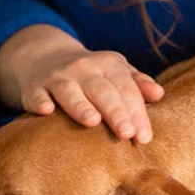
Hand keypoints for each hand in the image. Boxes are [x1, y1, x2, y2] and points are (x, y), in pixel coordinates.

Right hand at [0, 24, 163, 141]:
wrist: (44, 57)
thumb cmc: (91, 74)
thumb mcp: (116, 72)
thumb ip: (138, 84)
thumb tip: (160, 94)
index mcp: (109, 64)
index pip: (127, 90)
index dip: (137, 113)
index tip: (144, 137)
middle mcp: (84, 67)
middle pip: (103, 90)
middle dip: (116, 111)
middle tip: (126, 133)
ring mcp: (58, 76)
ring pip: (70, 91)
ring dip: (81, 106)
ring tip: (93, 121)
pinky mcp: (34, 86)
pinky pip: (36, 94)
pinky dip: (39, 100)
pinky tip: (46, 110)